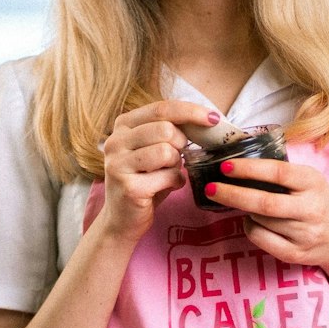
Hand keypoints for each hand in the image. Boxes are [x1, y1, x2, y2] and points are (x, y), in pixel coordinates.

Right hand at [99, 99, 219, 242]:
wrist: (122, 219)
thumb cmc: (144, 180)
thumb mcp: (153, 149)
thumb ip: (170, 131)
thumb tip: (207, 118)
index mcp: (123, 125)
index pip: (161, 108)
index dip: (190, 111)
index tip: (213, 118)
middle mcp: (115, 141)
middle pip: (166, 129)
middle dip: (181, 144)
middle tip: (175, 158)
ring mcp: (119, 164)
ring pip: (167, 151)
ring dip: (176, 165)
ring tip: (166, 173)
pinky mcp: (129, 187)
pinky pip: (168, 176)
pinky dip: (175, 182)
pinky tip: (165, 187)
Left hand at [202, 157, 328, 274]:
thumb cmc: (322, 203)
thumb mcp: (312, 181)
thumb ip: (284, 174)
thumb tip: (239, 163)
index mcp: (315, 183)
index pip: (278, 173)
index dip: (249, 169)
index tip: (226, 166)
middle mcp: (312, 209)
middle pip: (264, 202)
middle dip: (233, 194)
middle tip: (211, 187)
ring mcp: (305, 235)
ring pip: (260, 221)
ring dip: (243, 211)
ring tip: (241, 203)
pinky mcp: (296, 254)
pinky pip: (261, 240)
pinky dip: (250, 228)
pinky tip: (253, 221)